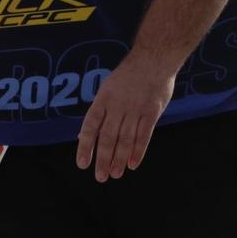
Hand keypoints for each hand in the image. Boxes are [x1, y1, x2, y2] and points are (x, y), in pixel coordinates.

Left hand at [74, 51, 176, 180]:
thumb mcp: (107, 89)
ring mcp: (135, 109)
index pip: (90, 126)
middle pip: (108, 137)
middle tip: (101, 177)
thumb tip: (83, 136)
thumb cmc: (129, 76)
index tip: (82, 164)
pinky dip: (139, 151)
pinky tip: (134, 164)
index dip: (85, 146)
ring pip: (125, 139)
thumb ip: (99, 113)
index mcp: (103, 99)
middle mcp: (118, 106)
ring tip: (116, 174)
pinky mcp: (152, 112)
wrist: (153, 60)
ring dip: (120, 158)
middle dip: (104, 159)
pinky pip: (144, 135)